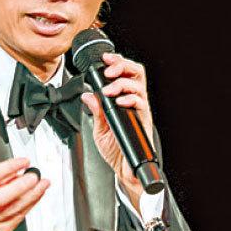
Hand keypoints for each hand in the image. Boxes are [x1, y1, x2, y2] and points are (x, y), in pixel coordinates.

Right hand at [0, 157, 48, 230]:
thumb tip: (19, 171)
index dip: (9, 167)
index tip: (24, 162)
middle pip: (0, 198)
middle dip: (21, 186)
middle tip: (35, 177)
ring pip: (14, 209)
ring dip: (32, 195)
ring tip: (42, 184)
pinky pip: (19, 216)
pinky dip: (30, 204)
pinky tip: (36, 195)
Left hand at [79, 52, 154, 211]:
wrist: (124, 171)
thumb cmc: (115, 151)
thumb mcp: (99, 129)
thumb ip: (96, 111)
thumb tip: (87, 95)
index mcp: (124, 101)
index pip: (124, 74)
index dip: (116, 62)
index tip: (104, 59)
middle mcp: (134, 103)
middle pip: (136, 73)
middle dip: (122, 65)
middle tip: (109, 69)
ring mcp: (140, 111)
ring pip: (139, 85)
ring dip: (121, 83)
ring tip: (109, 90)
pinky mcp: (143, 121)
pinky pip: (141, 104)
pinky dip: (130, 99)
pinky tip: (119, 102)